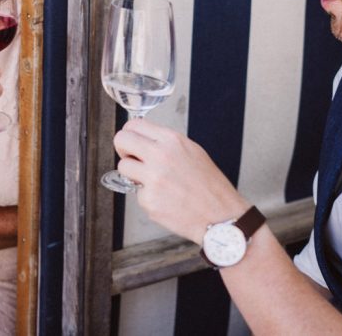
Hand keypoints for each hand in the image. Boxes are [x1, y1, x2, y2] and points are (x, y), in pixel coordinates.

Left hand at [115, 120, 249, 242]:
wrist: (221, 216)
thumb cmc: (210, 187)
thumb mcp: (193, 152)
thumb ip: (166, 144)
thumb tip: (145, 141)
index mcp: (172, 141)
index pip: (134, 125)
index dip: (130, 134)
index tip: (132, 143)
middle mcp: (160, 156)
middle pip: (121, 140)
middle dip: (123, 149)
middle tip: (132, 158)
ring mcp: (153, 178)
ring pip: (123, 167)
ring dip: (133, 174)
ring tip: (154, 182)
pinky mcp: (149, 200)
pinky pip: (137, 194)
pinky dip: (148, 197)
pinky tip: (166, 200)